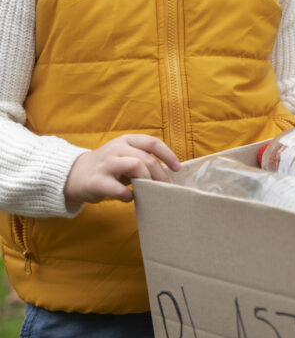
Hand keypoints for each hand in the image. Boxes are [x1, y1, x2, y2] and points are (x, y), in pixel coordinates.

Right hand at [64, 134, 179, 210]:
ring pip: (135, 166)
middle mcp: (116, 148)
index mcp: (126, 140)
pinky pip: (118, 188)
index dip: (168, 155)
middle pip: (147, 158)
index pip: (152, 142)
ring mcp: (105, 163)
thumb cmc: (108, 167)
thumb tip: (169, 172)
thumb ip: (144, 160)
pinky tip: (129, 197)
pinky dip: (128, 195)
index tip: (177, 168)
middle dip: (160, 175)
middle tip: (166, 187)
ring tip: (148, 190)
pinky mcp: (96, 181)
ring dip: (146, 181)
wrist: (74, 175)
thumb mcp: (126, 157)